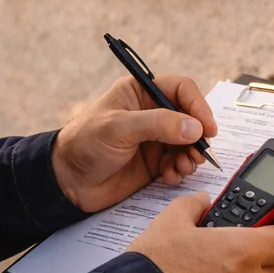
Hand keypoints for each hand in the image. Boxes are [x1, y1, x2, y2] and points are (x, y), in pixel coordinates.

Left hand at [51, 75, 217, 212]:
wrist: (66, 182)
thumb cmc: (83, 144)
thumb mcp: (119, 128)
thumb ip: (158, 124)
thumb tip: (194, 127)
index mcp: (140, 92)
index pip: (181, 90)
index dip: (198, 106)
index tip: (207, 128)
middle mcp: (150, 113)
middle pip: (189, 118)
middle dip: (197, 137)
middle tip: (198, 153)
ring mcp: (153, 139)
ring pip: (187, 143)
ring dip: (190, 156)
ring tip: (182, 167)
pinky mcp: (153, 163)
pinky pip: (177, 164)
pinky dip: (179, 171)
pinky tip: (170, 176)